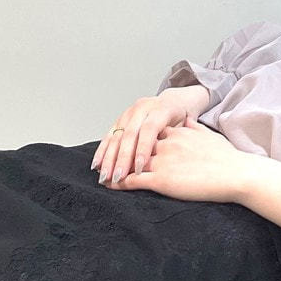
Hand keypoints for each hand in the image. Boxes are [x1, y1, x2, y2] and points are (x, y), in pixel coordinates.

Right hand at [91, 86, 208, 184]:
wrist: (177, 102)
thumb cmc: (182, 119)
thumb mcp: (184, 127)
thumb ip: (173, 140)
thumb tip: (165, 161)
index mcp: (161, 108)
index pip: (149, 130)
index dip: (142, 150)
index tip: (138, 170)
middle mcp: (143, 108)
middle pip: (129, 134)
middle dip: (121, 159)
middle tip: (117, 178)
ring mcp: (130, 112)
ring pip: (117, 136)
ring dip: (108, 159)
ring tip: (104, 177)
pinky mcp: (120, 118)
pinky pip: (109, 135)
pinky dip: (102, 151)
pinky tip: (96, 165)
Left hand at [105, 115, 251, 203]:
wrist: (236, 173)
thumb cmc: (227, 157)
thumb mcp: (209, 135)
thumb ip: (195, 127)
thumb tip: (188, 120)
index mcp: (177, 132)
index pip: (149, 133)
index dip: (135, 140)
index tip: (125, 145)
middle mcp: (167, 143)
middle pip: (135, 146)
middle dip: (120, 154)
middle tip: (107, 162)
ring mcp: (163, 160)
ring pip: (130, 163)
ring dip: (115, 169)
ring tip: (104, 176)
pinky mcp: (161, 179)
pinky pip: (133, 180)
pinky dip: (120, 183)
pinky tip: (112, 186)